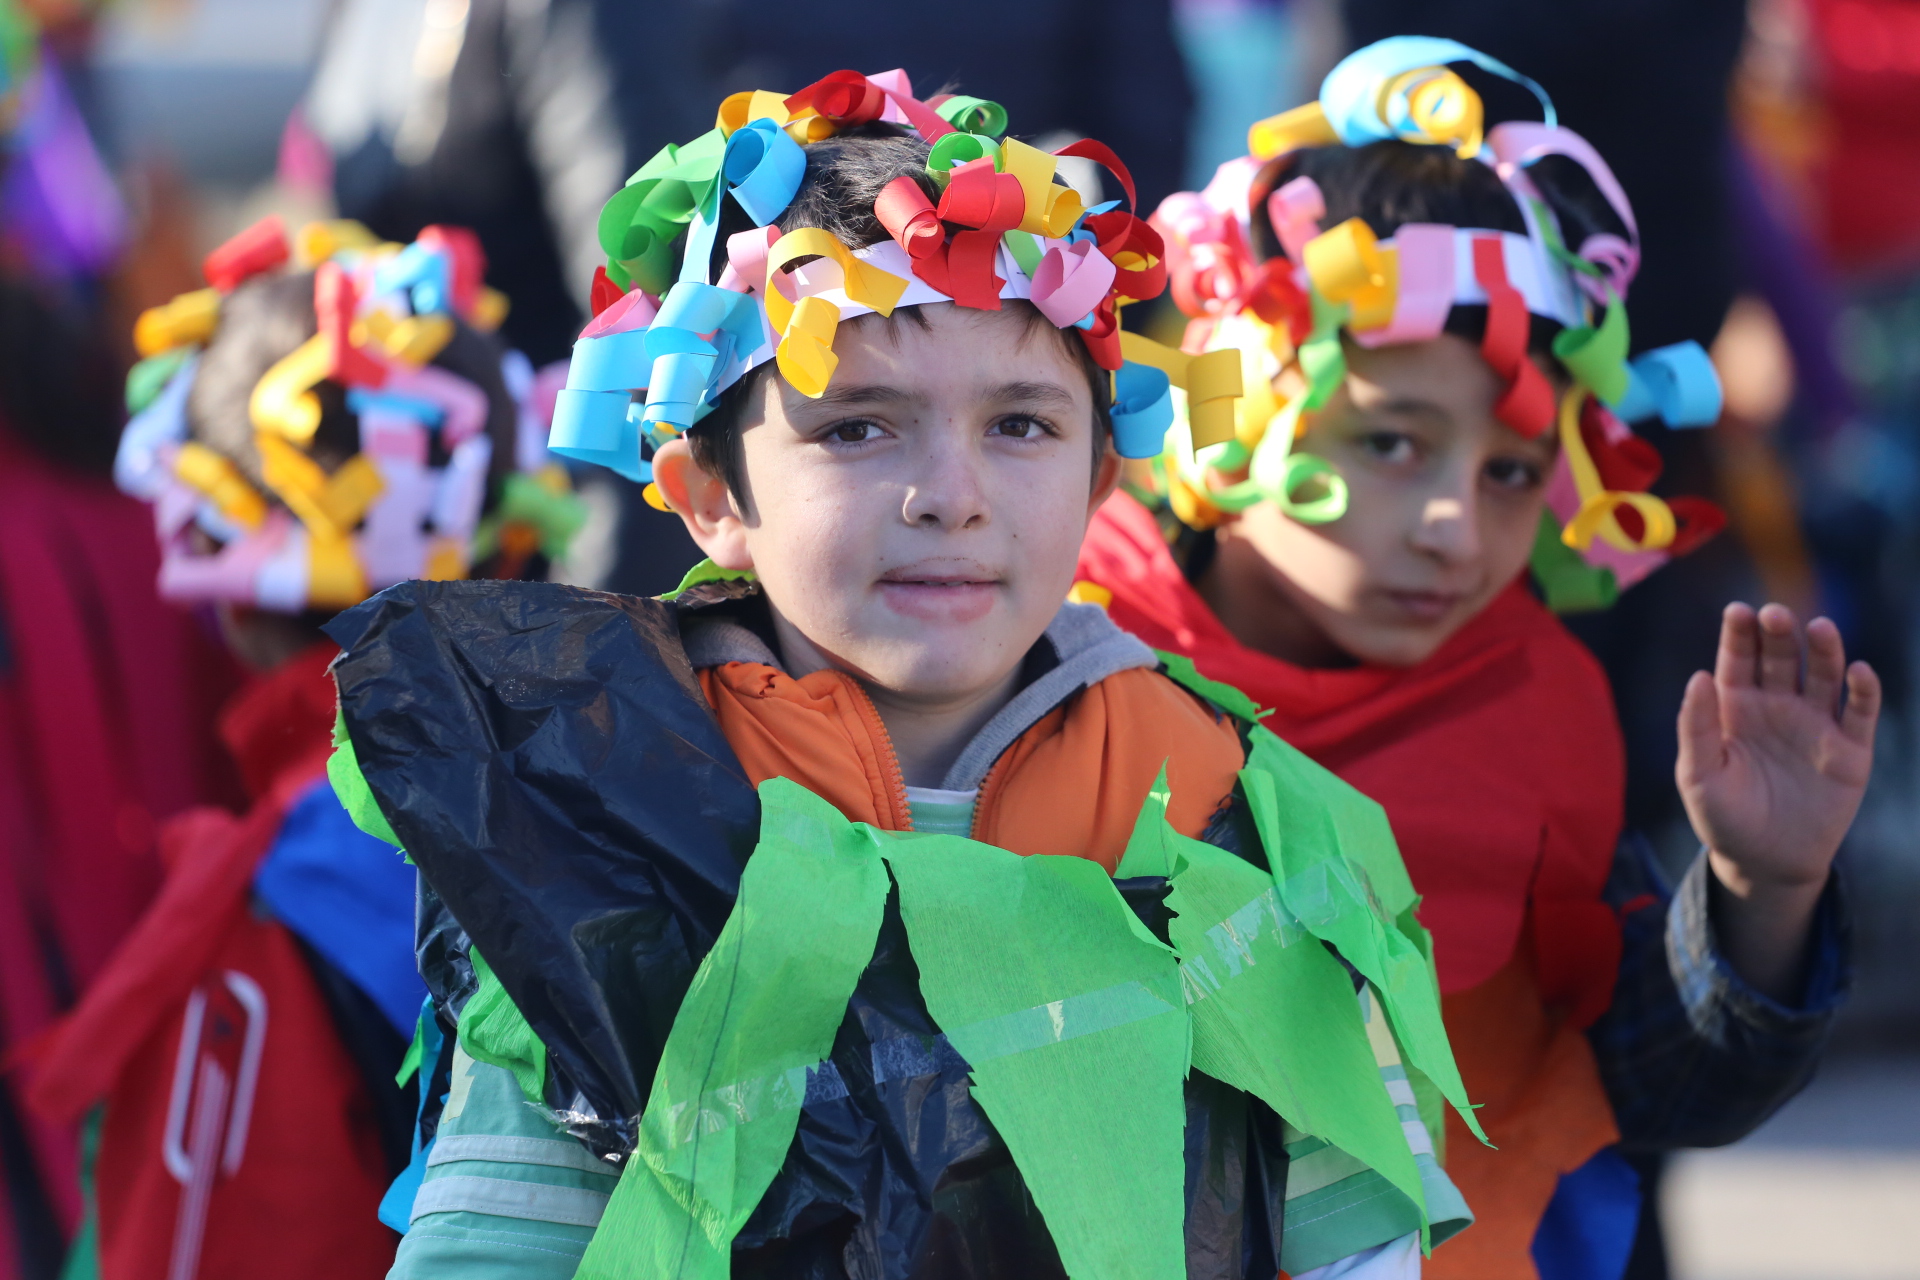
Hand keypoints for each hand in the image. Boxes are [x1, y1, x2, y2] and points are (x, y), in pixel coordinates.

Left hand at [1676, 603, 1879, 998]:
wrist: (1765, 863)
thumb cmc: (1723, 817)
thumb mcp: (1698, 775)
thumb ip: (1696, 727)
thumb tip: (1698, 676)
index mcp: (1736, 707)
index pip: (1738, 660)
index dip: (1739, 634)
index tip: (1738, 610)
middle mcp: (1778, 706)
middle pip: (1782, 658)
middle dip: (1780, 634)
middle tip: (1776, 615)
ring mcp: (1816, 724)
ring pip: (1824, 676)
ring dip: (1825, 650)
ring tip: (1821, 629)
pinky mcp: (1850, 750)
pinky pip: (1860, 713)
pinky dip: (1864, 691)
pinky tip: (1858, 672)